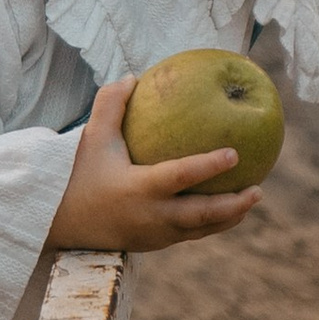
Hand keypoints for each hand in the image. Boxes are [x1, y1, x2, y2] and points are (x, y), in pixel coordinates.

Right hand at [46, 77, 263, 255]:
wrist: (60, 222)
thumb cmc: (79, 174)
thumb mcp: (92, 137)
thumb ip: (110, 104)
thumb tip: (134, 75)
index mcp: (140, 188)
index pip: (182, 176)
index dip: (210, 166)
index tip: (235, 153)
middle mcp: (152, 216)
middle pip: (204, 215)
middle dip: (234, 205)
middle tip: (258, 188)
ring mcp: (155, 234)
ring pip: (202, 230)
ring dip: (229, 217)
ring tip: (251, 199)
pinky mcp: (155, 244)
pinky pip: (191, 234)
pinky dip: (212, 224)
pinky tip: (225, 210)